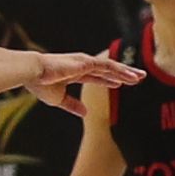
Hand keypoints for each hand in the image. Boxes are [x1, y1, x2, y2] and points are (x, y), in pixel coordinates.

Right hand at [27, 52, 146, 111]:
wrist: (33, 73)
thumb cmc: (40, 84)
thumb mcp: (58, 98)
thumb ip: (72, 105)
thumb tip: (85, 113)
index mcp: (74, 73)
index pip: (96, 76)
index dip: (108, 80)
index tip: (120, 83)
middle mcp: (82, 65)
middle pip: (107, 70)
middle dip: (122, 74)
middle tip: (138, 77)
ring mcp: (85, 62)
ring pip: (111, 67)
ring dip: (127, 72)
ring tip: (141, 76)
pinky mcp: (87, 62)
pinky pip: (109, 67)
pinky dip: (121, 71)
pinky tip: (132, 75)